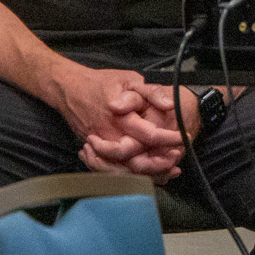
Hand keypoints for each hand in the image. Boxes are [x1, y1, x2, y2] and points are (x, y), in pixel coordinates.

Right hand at [48, 67, 185, 180]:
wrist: (69, 89)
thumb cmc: (101, 83)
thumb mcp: (129, 79)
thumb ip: (151, 92)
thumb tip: (170, 105)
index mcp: (120, 118)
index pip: (149, 135)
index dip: (170, 138)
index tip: (184, 137)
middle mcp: (109, 137)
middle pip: (136, 162)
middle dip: (160, 163)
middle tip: (176, 156)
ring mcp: (101, 147)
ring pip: (125, 171)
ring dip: (149, 174)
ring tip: (169, 168)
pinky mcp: (96, 152)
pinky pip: (114, 170)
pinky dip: (133, 175)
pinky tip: (150, 173)